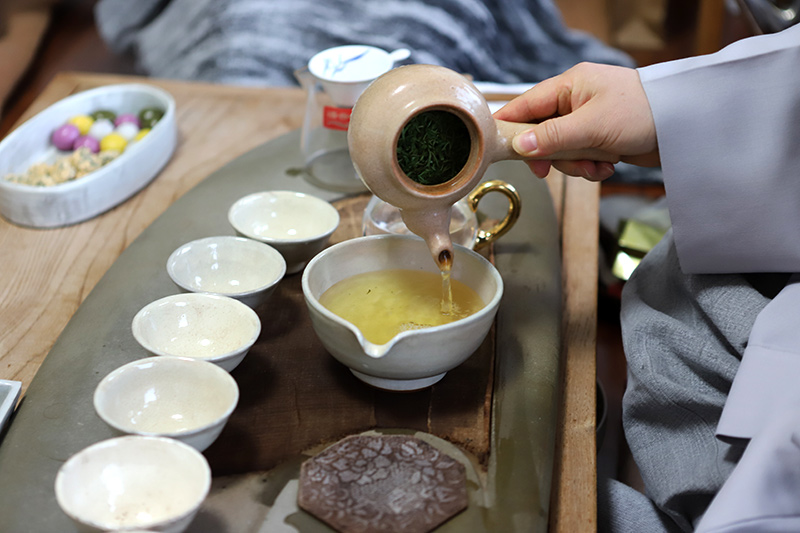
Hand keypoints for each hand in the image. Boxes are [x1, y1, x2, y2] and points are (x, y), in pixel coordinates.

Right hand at [494, 62, 658, 180]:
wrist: (687, 124)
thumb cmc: (643, 112)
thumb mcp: (592, 126)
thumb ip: (552, 137)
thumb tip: (519, 146)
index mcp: (569, 86)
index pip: (524, 106)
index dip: (509, 128)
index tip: (496, 149)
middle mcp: (575, 101)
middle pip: (540, 134)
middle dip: (553, 155)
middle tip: (556, 169)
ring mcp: (587, 121)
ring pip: (560, 150)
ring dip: (576, 164)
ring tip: (598, 165)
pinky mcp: (600, 138)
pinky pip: (580, 157)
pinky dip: (590, 166)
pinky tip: (608, 166)